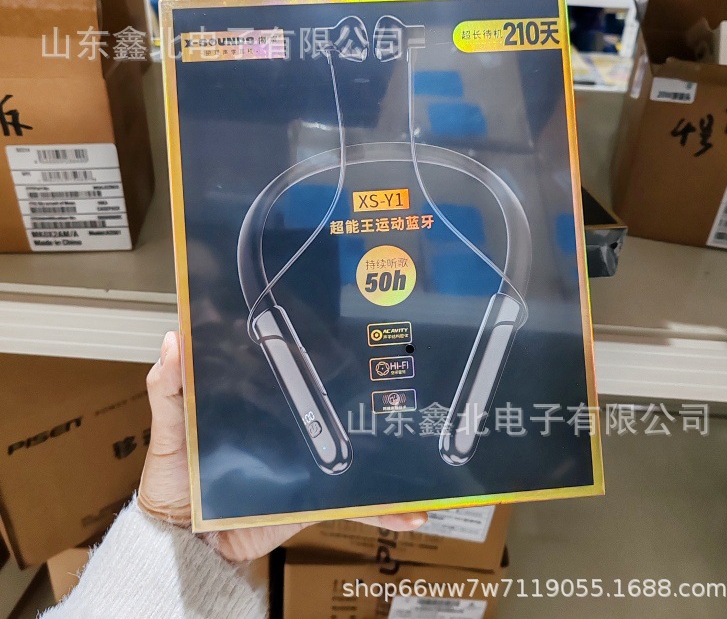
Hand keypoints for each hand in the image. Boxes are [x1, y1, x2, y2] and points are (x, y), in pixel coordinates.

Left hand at [138, 332, 426, 561]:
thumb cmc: (172, 483)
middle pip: (330, 403)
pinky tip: (412, 512)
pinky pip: (353, 502)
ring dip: (386, 448)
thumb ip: (169, 388)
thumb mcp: (168, 430)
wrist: (186, 545)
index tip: (339, 322)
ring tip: (418, 438)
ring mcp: (304, 460)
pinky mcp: (314, 496)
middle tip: (398, 372)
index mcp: (254, 401)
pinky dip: (383, 509)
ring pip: (351, 448)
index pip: (286, 366)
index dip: (310, 346)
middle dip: (367, 391)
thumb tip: (175, 339)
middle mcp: (285, 425)